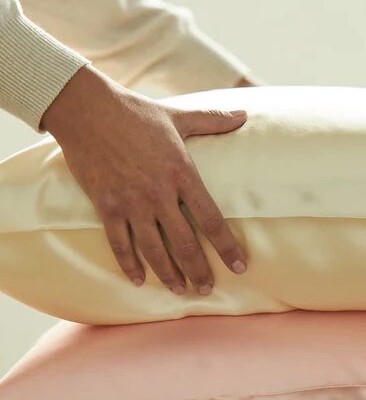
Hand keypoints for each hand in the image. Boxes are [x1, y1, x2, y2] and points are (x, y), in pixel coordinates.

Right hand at [40, 65, 247, 294]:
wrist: (86, 108)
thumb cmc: (134, 111)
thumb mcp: (177, 115)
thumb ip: (212, 120)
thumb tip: (244, 114)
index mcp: (182, 173)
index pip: (211, 219)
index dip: (227, 247)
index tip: (239, 267)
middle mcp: (159, 194)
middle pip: (185, 244)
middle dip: (198, 271)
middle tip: (206, 289)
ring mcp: (131, 203)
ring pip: (154, 250)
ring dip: (169, 275)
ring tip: (180, 291)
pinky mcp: (106, 206)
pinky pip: (119, 244)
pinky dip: (129, 265)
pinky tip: (139, 280)